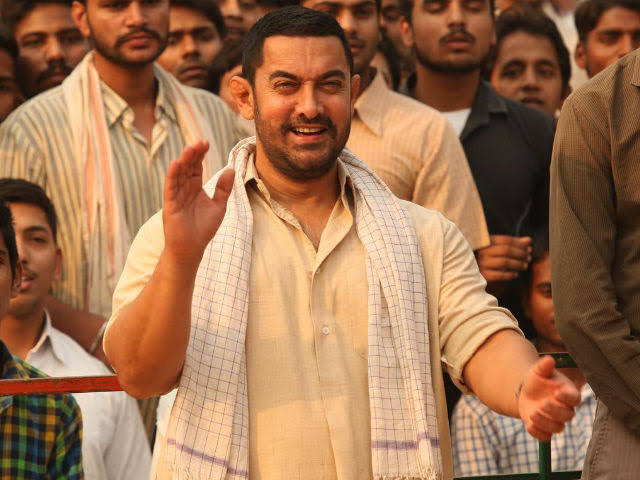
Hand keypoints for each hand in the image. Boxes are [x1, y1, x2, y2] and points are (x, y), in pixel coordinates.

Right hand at [163, 141, 234, 263]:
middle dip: (193, 155)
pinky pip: (170, 188)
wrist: (192, 248)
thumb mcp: (219, 206)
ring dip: (183, 162)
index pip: (196, 167)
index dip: (200, 155)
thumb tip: (231, 169)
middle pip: (187, 167)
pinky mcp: (170, 205)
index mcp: (195, 188)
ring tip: (190, 148)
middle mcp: (184, 189)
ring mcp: (176, 196)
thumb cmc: (203, 229)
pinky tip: (176, 164)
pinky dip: (172, 176)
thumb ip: (224, 188)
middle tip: (200, 142)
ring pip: (179, 175)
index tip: (206, 143)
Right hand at [476, 235, 531, 283]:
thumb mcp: (499, 248)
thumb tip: (528, 240)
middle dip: (521, 254)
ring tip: (525, 266)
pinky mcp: (483, 275)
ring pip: (504, 262)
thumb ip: (514, 244)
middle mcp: (482, 251)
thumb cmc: (489, 258)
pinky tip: (516, 274)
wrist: (471, 273)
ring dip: (518, 264)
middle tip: (529, 257)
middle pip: (506, 250)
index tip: (529, 248)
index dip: (519, 244)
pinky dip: (510, 274)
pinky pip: (500, 275)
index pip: (505, 240)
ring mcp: (481, 263)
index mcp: (485, 242)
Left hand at [518, 356, 580, 441]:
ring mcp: (555, 420)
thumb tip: (549, 359)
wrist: (527, 391)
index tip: (557, 393)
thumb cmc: (538, 379)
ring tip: (532, 414)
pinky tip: (529, 426)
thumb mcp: (539, 371)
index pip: (574, 398)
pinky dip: (538, 433)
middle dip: (555, 411)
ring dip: (546, 423)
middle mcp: (565, 408)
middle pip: (567, 415)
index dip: (568, 397)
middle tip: (542, 404)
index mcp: (567, 393)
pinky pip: (546, 436)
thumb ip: (544, 366)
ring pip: (557, 427)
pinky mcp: (545, 429)